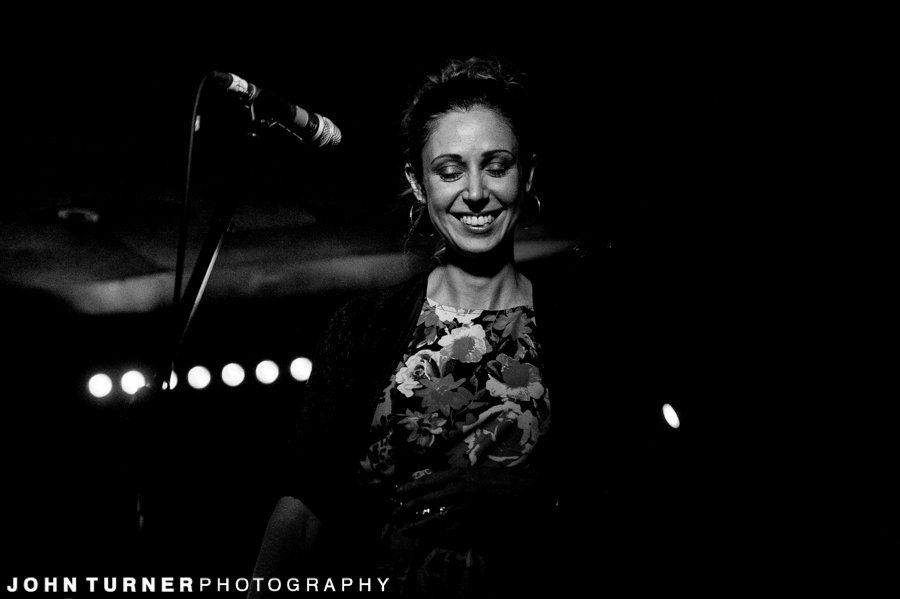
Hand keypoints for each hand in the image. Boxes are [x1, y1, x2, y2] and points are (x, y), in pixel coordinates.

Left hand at [389, 468, 551, 538]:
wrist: (521, 490)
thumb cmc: (498, 479)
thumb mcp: (473, 472)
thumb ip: (454, 478)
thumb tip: (434, 485)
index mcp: (456, 474)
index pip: (425, 482)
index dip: (408, 488)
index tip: (397, 493)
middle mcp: (456, 490)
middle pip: (423, 502)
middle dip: (405, 509)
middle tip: (394, 515)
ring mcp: (463, 510)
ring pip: (433, 521)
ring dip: (417, 527)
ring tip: (406, 530)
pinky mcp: (472, 525)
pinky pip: (449, 533)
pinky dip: (436, 537)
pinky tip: (428, 539)